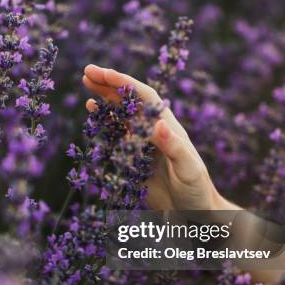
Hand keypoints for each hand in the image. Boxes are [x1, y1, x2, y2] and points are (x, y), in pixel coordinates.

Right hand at [83, 65, 227, 210]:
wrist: (194, 213)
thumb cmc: (196, 189)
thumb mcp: (188, 169)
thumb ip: (174, 147)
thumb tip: (159, 124)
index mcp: (167, 126)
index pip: (144, 97)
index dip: (124, 83)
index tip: (104, 74)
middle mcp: (153, 130)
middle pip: (129, 100)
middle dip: (109, 84)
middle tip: (87, 72)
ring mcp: (142, 142)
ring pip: (121, 113)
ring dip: (105, 97)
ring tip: (87, 84)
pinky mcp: (133, 157)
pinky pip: (116, 133)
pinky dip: (104, 120)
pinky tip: (93, 112)